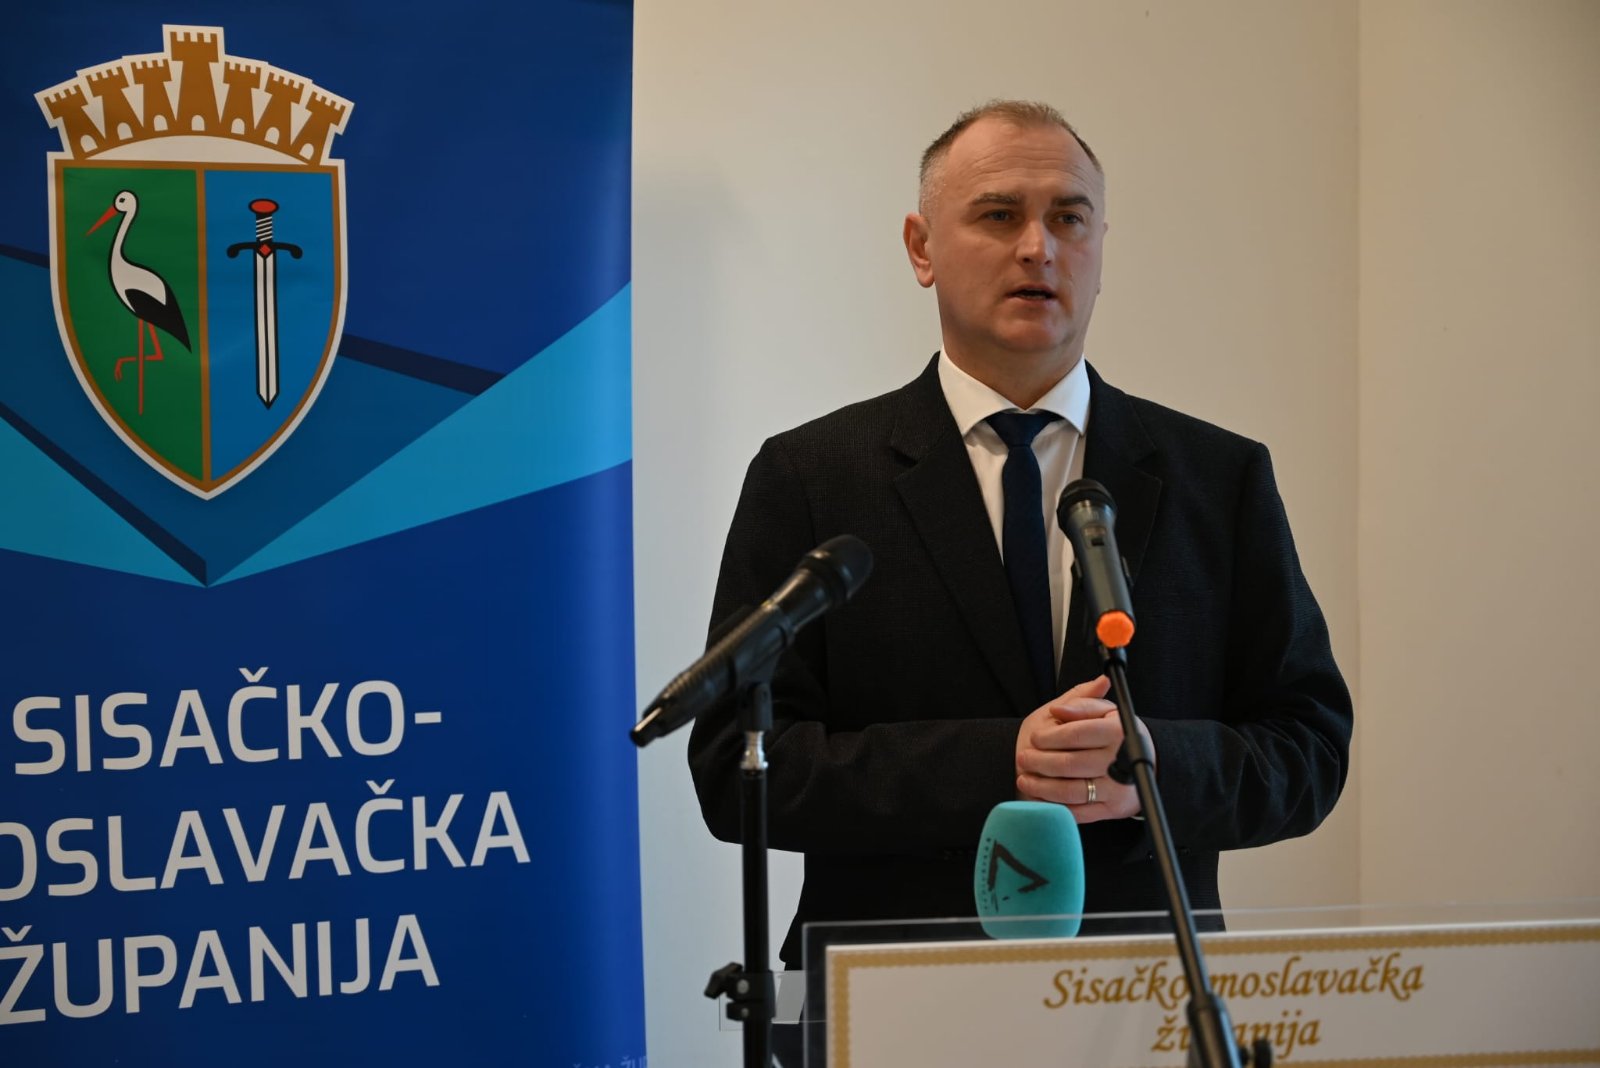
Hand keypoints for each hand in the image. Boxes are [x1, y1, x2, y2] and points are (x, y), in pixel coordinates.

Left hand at [1014, 675, 1150, 822]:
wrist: (1140, 763)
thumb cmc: (1111, 732)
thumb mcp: (1101, 710)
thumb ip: (1080, 703)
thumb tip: (1058, 709)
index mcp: (1118, 732)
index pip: (1076, 734)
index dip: (1050, 736)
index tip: (1035, 738)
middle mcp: (1122, 761)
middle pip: (1070, 764)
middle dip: (1040, 761)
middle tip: (1023, 757)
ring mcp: (1117, 788)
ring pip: (1071, 790)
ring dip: (1042, 786)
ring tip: (1024, 779)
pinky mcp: (1112, 809)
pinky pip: (1079, 812)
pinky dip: (1056, 805)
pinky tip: (1040, 797)